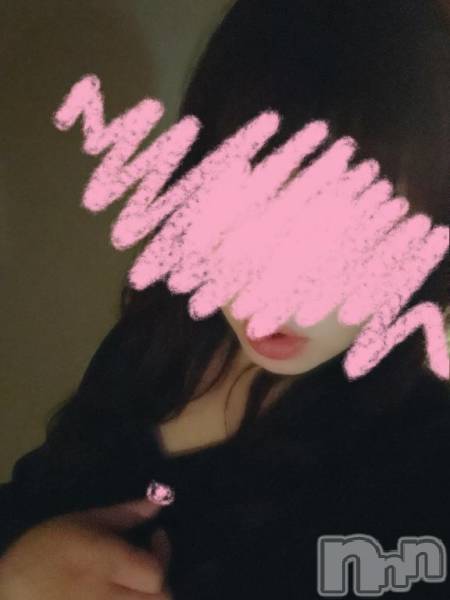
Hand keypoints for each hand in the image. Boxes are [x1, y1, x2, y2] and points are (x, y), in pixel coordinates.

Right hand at [0, 497, 172, 598]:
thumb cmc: (46, 548)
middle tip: (147, 567)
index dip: (163, 555)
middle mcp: (105, 597)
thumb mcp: (83, 520)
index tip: (155, 538)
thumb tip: (159, 500)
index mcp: (104, 564)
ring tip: (134, 585)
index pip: (155, 573)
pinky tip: (120, 594)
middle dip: (158, 584)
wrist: (8, 587)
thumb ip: (125, 513)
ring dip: (145, 598)